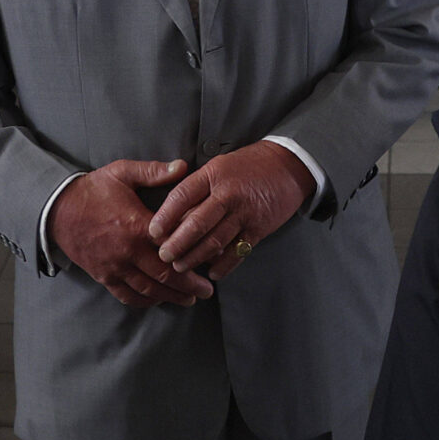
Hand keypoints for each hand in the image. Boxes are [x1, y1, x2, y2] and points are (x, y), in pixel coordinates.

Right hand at [48, 159, 207, 307]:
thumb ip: (153, 171)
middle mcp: (127, 251)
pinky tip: (157, 300)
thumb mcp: (122, 173)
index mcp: (136, 225)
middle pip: (165, 275)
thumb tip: (182, 166)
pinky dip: (145, 301)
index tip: (210, 259)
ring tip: (189, 299)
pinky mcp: (103, 276)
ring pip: (149, 289)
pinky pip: (127, 295)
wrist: (56, 209)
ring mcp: (114, 267)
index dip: (194, 256)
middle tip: (207, 291)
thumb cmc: (91, 190)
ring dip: (171, 297)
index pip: (172, 246)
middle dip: (189, 285)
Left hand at [146, 141, 316, 280]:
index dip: (165, 216)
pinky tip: (212, 273)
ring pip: (215, 241)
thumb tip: (173, 216)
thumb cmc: (246, 166)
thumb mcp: (218, 167)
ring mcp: (245, 213)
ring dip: (195, 257)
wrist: (286, 167)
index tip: (152, 232)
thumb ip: (197, 188)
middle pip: (197, 223)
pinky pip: (238, 251)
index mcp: (213, 175)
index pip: (182, 196)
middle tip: (163, 256)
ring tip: (180, 267)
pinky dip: (224, 265)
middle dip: (177, 243)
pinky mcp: (259, 228)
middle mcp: (228, 194)